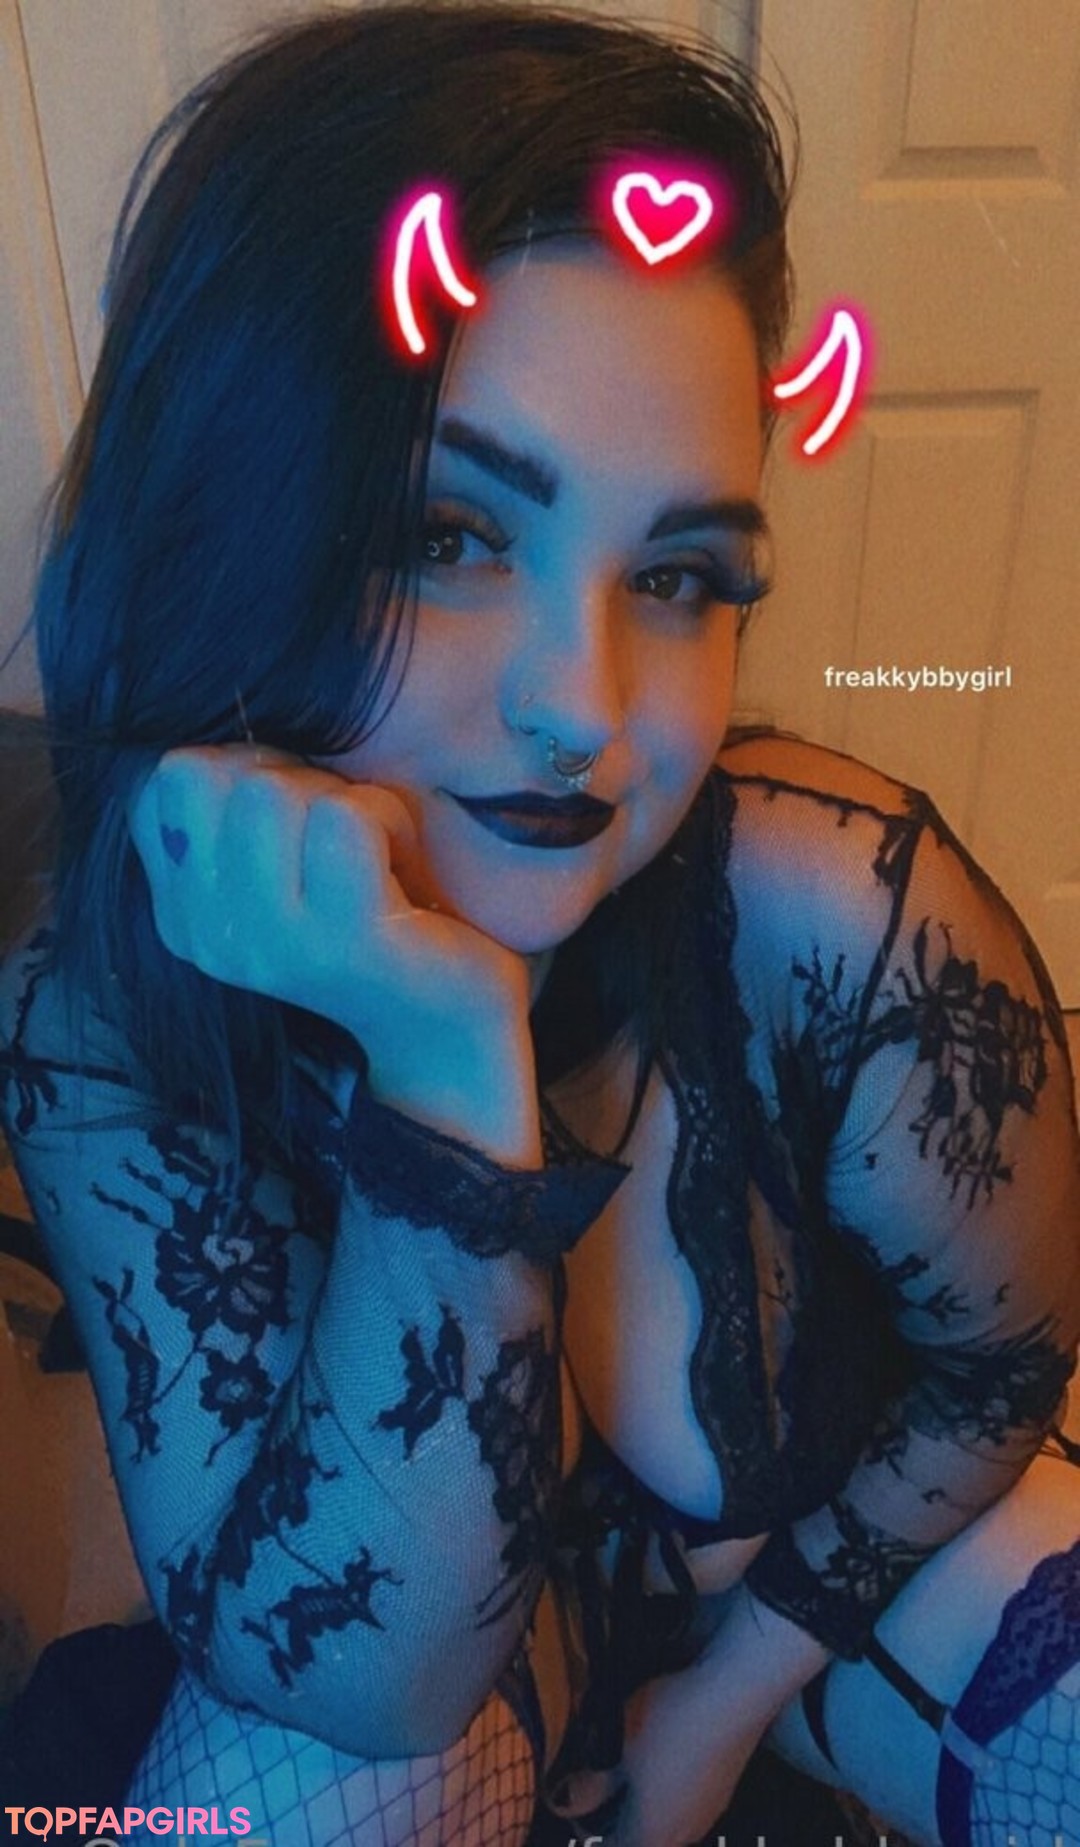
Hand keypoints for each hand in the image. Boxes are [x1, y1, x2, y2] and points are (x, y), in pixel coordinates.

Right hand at [128, 746, 539, 1157]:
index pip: (165, 780)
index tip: (299, 814)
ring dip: (346, 800)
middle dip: (295, 776)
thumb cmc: (377, 917)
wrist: (451, 1031)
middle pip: (215, 774)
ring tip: (378, 856)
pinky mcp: (342, 943)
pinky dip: (391, 822)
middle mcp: (208, 935)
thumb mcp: (286, 861)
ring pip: (274, 792)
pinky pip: (346, 818)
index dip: (243, 765)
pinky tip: (405, 871)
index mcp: (184, 913)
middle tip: (347, 836)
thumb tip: (233, 715)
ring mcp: (271, 942)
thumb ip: (239, 805)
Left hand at [550, 1664, 761, 1846]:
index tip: (577, 1804)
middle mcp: (684, 1835)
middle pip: (643, 1840)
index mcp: (653, 1835)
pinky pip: (686, 1805)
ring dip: (643, 1806)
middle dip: (616, 1820)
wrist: (735, 1696)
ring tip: (626, 1770)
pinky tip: (662, 1758)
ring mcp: (709, 1813)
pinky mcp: (724, 1790)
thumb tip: (565, 1803)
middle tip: (595, 1787)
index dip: (590, 1831)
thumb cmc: (670, 1722)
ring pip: (666, 1823)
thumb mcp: (616, 1745)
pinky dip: (667, 1791)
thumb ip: (589, 1783)